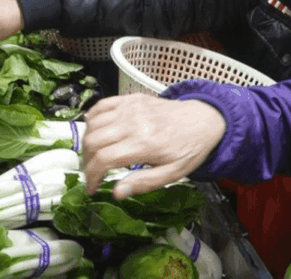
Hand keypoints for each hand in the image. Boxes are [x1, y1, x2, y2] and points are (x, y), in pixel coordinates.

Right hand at [82, 94, 225, 198]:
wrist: (203, 120)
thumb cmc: (188, 149)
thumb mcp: (172, 174)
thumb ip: (143, 183)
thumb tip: (117, 193)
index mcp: (144, 144)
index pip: (103, 159)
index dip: (91, 176)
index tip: (91, 187)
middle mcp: (133, 122)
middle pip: (93, 141)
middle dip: (87, 160)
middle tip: (92, 172)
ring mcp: (130, 107)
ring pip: (93, 123)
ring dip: (87, 141)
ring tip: (94, 155)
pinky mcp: (131, 98)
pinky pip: (101, 105)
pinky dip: (92, 118)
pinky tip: (94, 131)